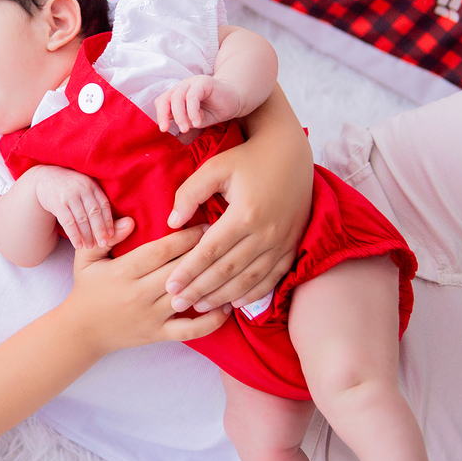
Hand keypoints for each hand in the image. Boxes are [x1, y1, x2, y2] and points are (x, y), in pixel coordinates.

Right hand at [32, 165, 114, 248]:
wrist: (45, 177)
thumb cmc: (71, 187)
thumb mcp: (85, 187)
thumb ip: (97, 200)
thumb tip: (121, 220)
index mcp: (92, 185)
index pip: (104, 204)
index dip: (109, 221)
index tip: (112, 234)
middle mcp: (82, 188)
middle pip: (94, 212)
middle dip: (100, 230)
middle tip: (104, 243)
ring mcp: (69, 195)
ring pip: (81, 219)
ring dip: (87, 235)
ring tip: (90, 246)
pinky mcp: (57, 203)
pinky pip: (68, 222)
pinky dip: (74, 235)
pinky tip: (78, 245)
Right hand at [65, 220, 230, 355]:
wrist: (81, 331)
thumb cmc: (87, 289)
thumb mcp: (86, 258)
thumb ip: (106, 236)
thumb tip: (130, 221)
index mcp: (124, 272)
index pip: (161, 251)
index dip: (186, 237)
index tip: (206, 224)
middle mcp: (140, 294)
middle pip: (179, 270)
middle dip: (204, 253)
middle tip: (227, 238)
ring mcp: (151, 316)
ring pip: (188, 296)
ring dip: (211, 283)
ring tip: (232, 268)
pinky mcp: (159, 334)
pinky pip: (190, 330)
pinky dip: (211, 321)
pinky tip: (226, 307)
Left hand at [155, 75, 242, 132]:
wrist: (235, 101)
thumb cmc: (214, 110)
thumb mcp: (195, 119)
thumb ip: (183, 119)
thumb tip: (171, 122)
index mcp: (177, 94)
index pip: (162, 102)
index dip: (160, 115)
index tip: (163, 129)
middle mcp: (182, 87)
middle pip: (166, 99)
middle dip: (164, 115)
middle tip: (167, 129)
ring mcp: (192, 83)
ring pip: (178, 97)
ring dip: (179, 115)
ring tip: (184, 129)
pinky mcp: (204, 82)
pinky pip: (193, 96)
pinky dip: (192, 111)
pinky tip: (197, 122)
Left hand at [163, 86, 311, 314]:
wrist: (291, 153)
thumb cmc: (247, 158)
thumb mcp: (215, 167)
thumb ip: (190, 193)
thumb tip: (172, 223)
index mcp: (244, 213)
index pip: (209, 251)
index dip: (188, 271)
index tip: (169, 286)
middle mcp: (265, 232)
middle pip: (227, 270)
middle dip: (199, 290)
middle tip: (177, 304)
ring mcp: (281, 242)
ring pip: (248, 279)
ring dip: (222, 296)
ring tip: (200, 307)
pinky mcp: (292, 245)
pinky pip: (272, 277)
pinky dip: (253, 293)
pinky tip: (234, 303)